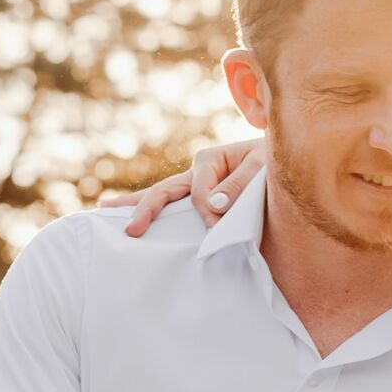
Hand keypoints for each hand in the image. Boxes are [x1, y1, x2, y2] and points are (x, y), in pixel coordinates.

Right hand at [99, 138, 266, 236]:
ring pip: (161, 197)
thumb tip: (212, 207)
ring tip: (106, 211)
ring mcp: (196, 185)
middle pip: (164, 191)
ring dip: (135, 206)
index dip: (207, 212)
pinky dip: (153, 211)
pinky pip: (174, 206)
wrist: (285, 162)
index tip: (220, 226)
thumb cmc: (275, 163)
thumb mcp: (262, 167)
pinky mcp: (202, 198)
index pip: (198, 193)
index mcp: (210, 160)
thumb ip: (238, 184)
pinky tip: (131, 217)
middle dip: (146, 210)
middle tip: (130, 231)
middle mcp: (198, 172)